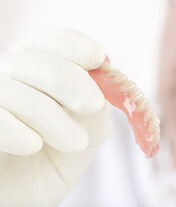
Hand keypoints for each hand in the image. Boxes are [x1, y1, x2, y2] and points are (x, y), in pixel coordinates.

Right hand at [0, 28, 112, 205]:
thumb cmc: (51, 164)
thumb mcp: (85, 136)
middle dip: (70, 80)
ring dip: (52, 116)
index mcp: (35, 74)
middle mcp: (7, 79)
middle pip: (34, 59)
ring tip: (76, 142)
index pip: (48, 43)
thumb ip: (96, 110)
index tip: (98, 56)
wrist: (21, 200)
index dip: (73, 45)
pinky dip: (14, 129)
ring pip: (14, 89)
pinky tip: (33, 145)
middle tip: (94, 105)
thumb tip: (106, 79)